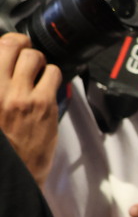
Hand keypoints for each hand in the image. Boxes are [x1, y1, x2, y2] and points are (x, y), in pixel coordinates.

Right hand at [0, 32, 61, 184]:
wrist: (12, 172)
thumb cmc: (3, 145)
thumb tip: (6, 67)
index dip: (3, 44)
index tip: (7, 45)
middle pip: (9, 45)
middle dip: (19, 44)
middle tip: (23, 50)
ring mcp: (18, 96)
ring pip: (33, 56)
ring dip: (37, 60)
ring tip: (36, 71)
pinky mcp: (41, 104)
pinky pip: (52, 73)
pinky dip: (52, 74)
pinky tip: (47, 84)